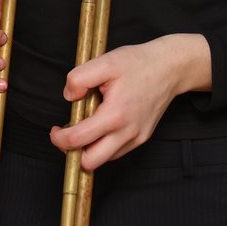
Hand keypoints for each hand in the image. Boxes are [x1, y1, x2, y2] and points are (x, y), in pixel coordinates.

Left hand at [50, 33, 212, 169]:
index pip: (77, 141)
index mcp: (115, 115)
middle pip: (91, 162)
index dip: (59, 138)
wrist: (170, 68)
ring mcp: (137, 138)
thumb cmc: (138, 64)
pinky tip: (99, 127)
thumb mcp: (104, 63)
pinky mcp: (142, 138)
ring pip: (104, 159)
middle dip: (72, 152)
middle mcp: (127, 132)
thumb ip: (79, 78)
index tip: (55, 129)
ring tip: (84, 127)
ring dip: (88, 149)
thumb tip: (69, 97)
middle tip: (66, 135)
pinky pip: (116, 152)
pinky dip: (103, 145)